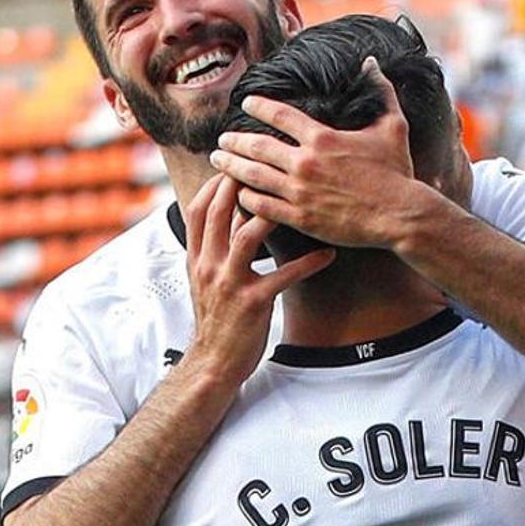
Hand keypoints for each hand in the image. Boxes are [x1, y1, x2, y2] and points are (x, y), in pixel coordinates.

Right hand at [184, 174, 334, 384]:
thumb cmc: (217, 318)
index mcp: (196, 258)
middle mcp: (209, 265)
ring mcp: (229, 283)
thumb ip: (215, 248)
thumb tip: (233, 214)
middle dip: (241, 183)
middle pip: (219, 212)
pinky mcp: (254, 302)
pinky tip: (328, 253)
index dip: (214, 183)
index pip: (198, 209)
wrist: (214, 362)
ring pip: (247, 235)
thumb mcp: (205, 280)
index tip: (235, 164)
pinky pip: (284, 275)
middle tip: (268, 164)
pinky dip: (309, 262)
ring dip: (271, 212)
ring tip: (296, 198)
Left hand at [211, 57, 433, 248]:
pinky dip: (246, 199)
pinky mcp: (301, 218)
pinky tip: (237, 193)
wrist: (401, 215)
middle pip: (257, 146)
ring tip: (217, 161)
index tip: (246, 103)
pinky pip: (263, 207)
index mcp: (322, 138)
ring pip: (253, 176)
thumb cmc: (398, 172)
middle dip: (234, 141)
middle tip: (221, 139)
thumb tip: (372, 62)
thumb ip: (381, 91)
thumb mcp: (393, 126)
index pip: (280, 115)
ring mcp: (300, 192)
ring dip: (231, 167)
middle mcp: (305, 163)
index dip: (259, 106)